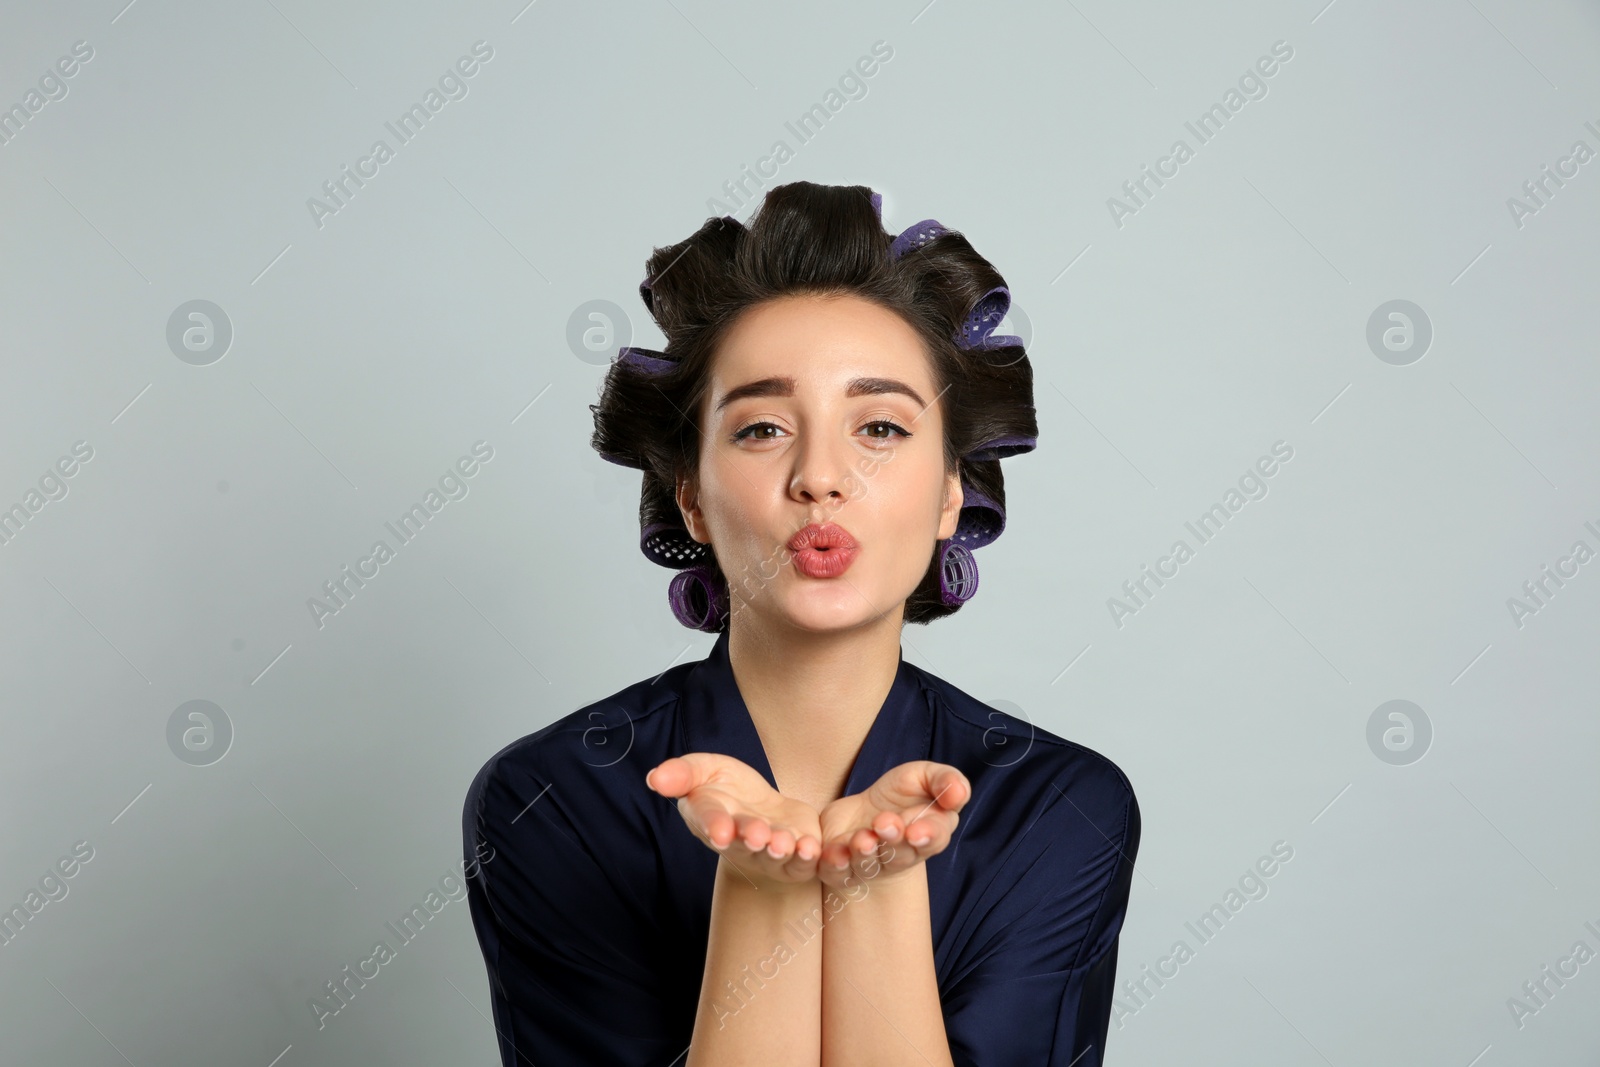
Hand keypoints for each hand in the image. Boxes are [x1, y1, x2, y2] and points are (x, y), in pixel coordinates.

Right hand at [646, 753, 823, 888]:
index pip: (709, 822)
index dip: (714, 827)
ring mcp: (768, 852)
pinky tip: (812, 848)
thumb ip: (682, 774)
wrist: (761, 805)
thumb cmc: (726, 786)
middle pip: (744, 842)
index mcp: (711, 820)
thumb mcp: (703, 769)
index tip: (720, 831)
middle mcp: (739, 842)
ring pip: (774, 855)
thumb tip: (653, 777)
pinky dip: (808, 857)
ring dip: (780, 849)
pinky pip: (803, 861)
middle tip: (757, 834)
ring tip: (783, 841)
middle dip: (750, 837)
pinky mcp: (797, 854)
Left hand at [816, 761, 969, 889]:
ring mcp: (871, 865)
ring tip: (861, 838)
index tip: (916, 831)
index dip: (927, 836)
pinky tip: (834, 853)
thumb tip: (959, 792)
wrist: (862, 813)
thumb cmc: (901, 793)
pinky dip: (835, 863)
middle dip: (892, 840)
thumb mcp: (924, 776)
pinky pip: (837, 871)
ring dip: (864, 852)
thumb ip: (945, 780)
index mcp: (928, 833)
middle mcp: (901, 855)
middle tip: (884, 823)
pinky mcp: (841, 869)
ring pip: (869, 863)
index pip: (934, 838)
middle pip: (900, 854)